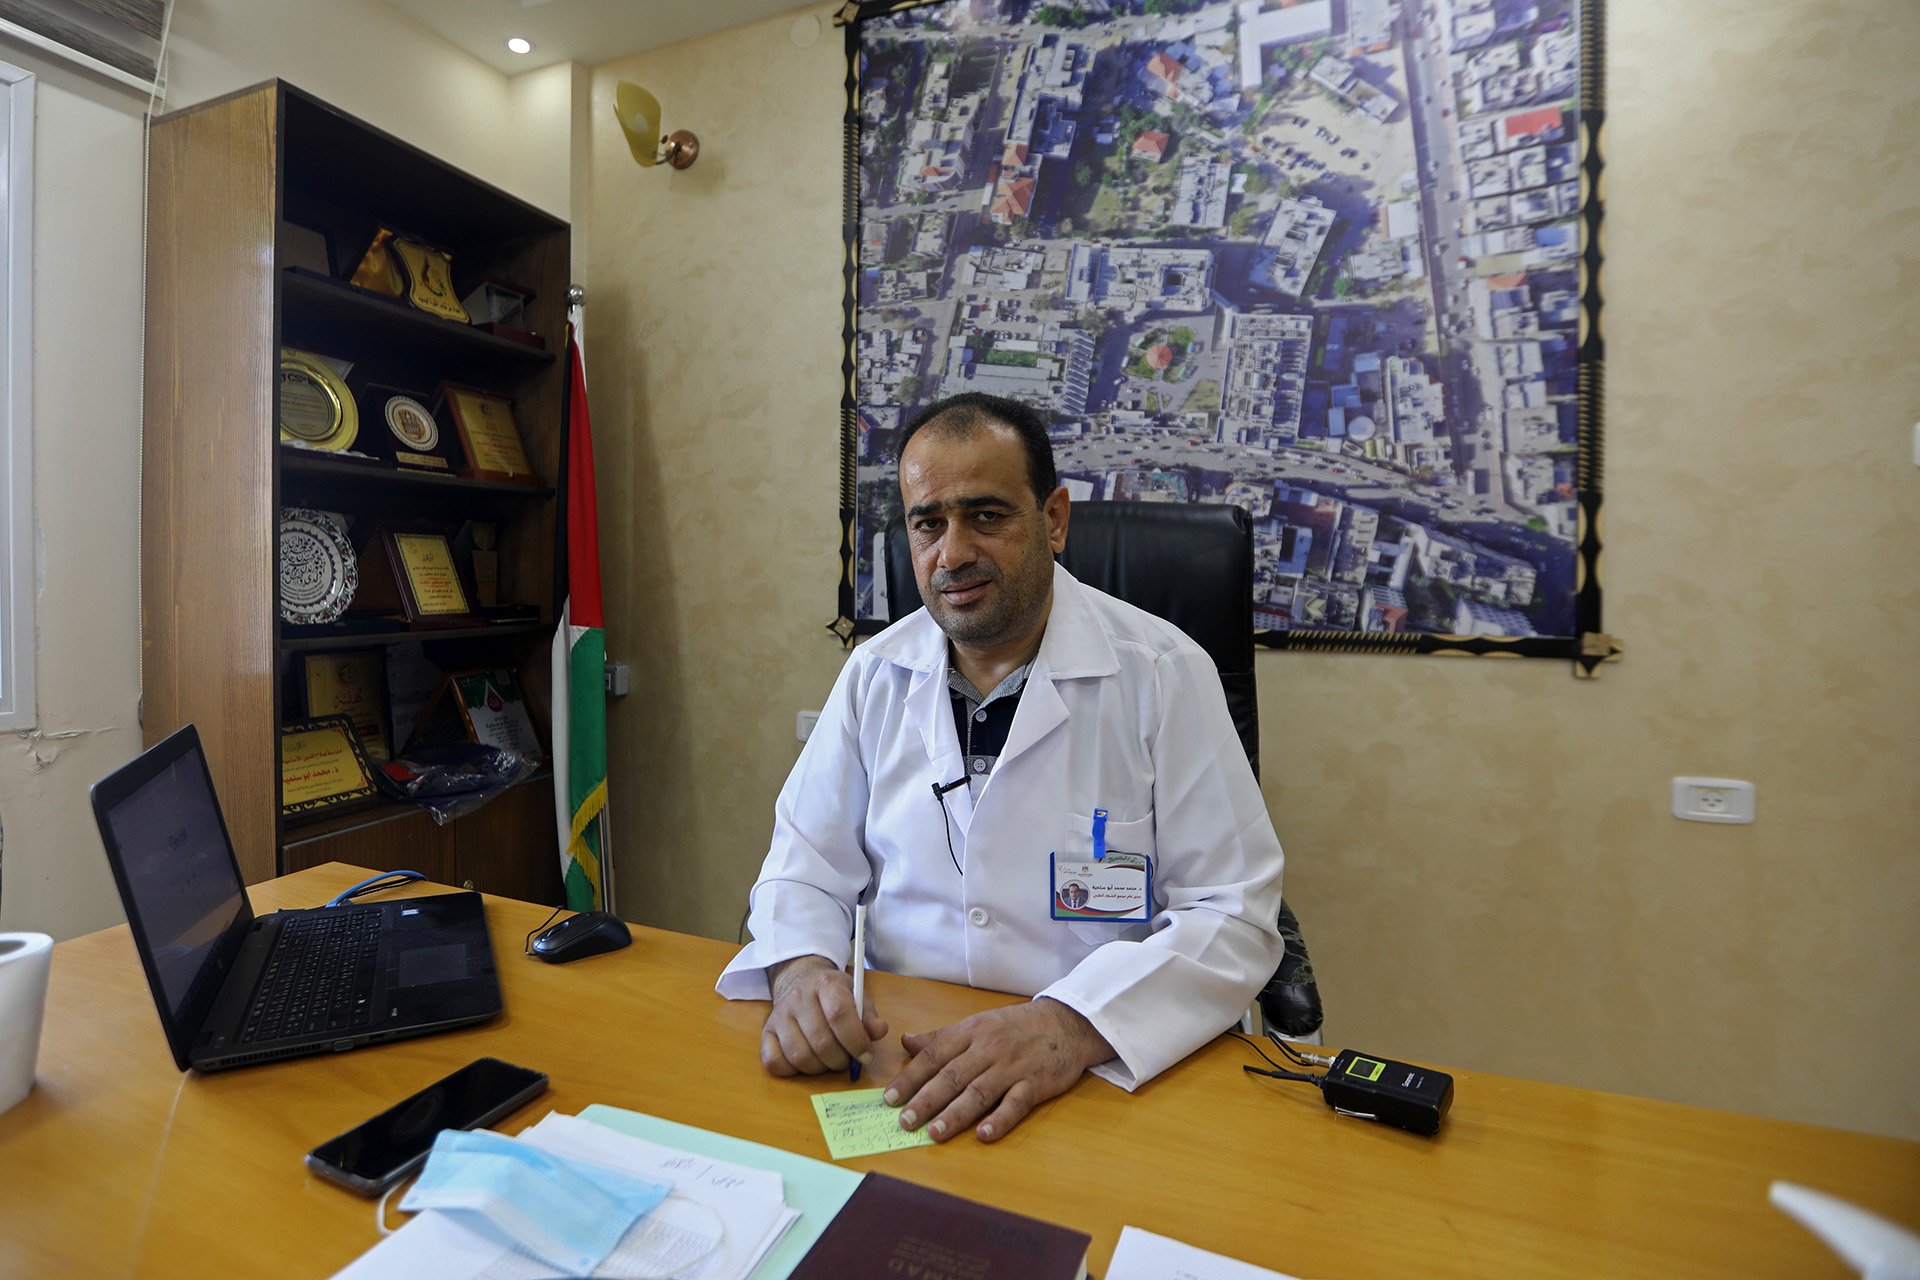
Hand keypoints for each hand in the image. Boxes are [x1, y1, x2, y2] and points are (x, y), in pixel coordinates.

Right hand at [761, 955, 889, 1076]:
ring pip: (799, 1056)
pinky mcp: (765, 1033)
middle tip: (847, 1061)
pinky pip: (774, 1063)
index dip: (856, 1041)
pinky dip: (792, 1071)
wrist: (800, 982)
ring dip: (820, 1068)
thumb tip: (878, 1031)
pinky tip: (806, 1062)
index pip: (840, 1014)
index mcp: (826, 984)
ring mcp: (779, 1015)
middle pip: (821, 1041)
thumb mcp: (857, 998)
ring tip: (828, 1061)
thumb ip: (869, 1016)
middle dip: (840, 1060)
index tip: (866, 1056)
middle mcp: (799, 997)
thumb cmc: (834, 996)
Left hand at [884, 998, 1113, 1143]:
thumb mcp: (977, 1023)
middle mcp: (988, 1048)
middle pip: (952, 1076)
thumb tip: (906, 1043)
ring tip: (934, 1132)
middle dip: (926, 1099)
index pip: (934, 1055)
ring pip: (979, 1092)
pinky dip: (999, 1119)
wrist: (1066, 1022)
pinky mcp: (1035, 1084)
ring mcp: (1012, 1067)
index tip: (889, 1098)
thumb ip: (941, 1037)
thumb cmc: (1016, 1026)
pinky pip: (1015, 1103)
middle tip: (905, 1121)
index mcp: (971, 1031)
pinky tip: (983, 1134)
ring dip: (955, 1113)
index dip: (910, 1077)